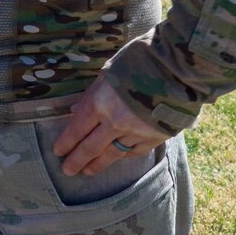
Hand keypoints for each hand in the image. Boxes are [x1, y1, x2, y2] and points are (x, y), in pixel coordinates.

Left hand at [52, 74, 173, 176]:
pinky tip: (115, 159)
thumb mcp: (107, 73)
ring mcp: (136, 132)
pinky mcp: (155, 137)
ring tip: (88, 172)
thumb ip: (91, 95)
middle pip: (91, 147)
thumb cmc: (138, 62)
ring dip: (98, 164)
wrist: (177, 69)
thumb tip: (75, 111)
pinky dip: (123, 156)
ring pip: (112, 154)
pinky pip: (134, 152)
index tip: (58, 151)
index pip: (77, 129)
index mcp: (100, 104)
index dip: (66, 142)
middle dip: (77, 160)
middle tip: (67, 171)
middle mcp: (115, 122)